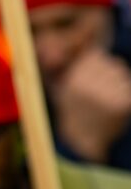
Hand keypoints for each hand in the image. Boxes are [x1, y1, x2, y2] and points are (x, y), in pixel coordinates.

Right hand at [51, 49, 130, 163]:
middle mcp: (89, 86)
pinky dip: (127, 96)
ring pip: (124, 76)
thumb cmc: (75, 110)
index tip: (94, 79)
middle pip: (113, 64)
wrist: (83, 141)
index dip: (99, 66)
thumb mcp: (65, 87)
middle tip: (104, 92)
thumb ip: (74, 66)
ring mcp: (106, 95)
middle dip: (112, 74)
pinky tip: (119, 107)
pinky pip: (130, 89)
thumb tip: (92, 46)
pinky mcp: (123, 104)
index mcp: (74, 80)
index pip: (97, 56)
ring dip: (122, 84)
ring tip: (109, 99)